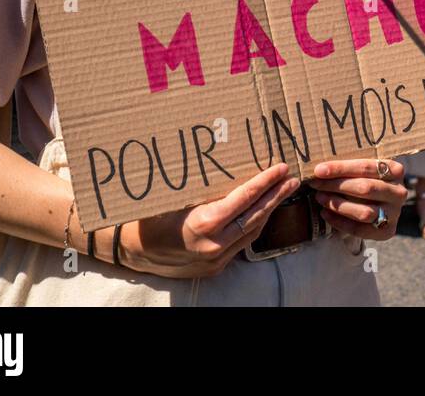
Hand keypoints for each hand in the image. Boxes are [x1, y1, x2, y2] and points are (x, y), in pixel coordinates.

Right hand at [122, 163, 299, 277]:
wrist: (132, 250)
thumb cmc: (150, 214)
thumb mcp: (175, 196)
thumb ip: (204, 186)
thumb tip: (230, 157)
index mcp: (202, 225)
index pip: (243, 200)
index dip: (264, 183)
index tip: (281, 168)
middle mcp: (212, 246)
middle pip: (254, 217)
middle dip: (276, 196)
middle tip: (292, 177)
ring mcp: (215, 259)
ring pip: (252, 232)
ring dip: (268, 210)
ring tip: (283, 190)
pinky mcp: (216, 267)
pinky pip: (242, 243)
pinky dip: (253, 224)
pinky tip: (262, 210)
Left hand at [310, 158, 406, 240]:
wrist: (381, 205)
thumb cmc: (367, 181)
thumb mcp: (364, 171)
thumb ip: (349, 168)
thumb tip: (319, 169)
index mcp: (395, 170)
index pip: (366, 167)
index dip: (340, 168)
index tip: (319, 170)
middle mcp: (399, 191)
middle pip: (364, 188)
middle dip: (336, 186)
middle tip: (315, 184)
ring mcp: (395, 213)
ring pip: (363, 211)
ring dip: (338, 205)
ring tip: (320, 198)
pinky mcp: (388, 231)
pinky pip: (360, 229)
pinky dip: (340, 222)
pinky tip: (325, 213)